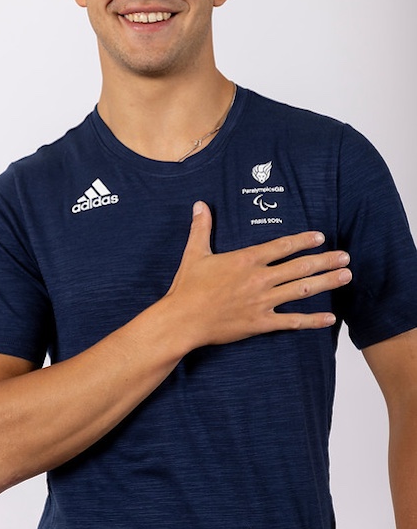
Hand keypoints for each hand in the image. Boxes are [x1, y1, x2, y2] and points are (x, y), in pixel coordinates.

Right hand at [166, 201, 350, 349]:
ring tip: (345, 277)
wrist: (183, 319)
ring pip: (301, 291)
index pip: (281, 246)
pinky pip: (291, 322)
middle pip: (299, 267)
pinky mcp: (261, 323)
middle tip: (346, 257)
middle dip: (325, 261)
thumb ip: (201, 228)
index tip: (320, 237)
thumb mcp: (194, 253)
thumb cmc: (187, 287)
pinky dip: (312, 320)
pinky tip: (330, 318)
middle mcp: (259, 278)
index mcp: (246, 259)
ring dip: (326, 283)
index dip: (303, 241)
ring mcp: (262, 301)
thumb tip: (200, 205)